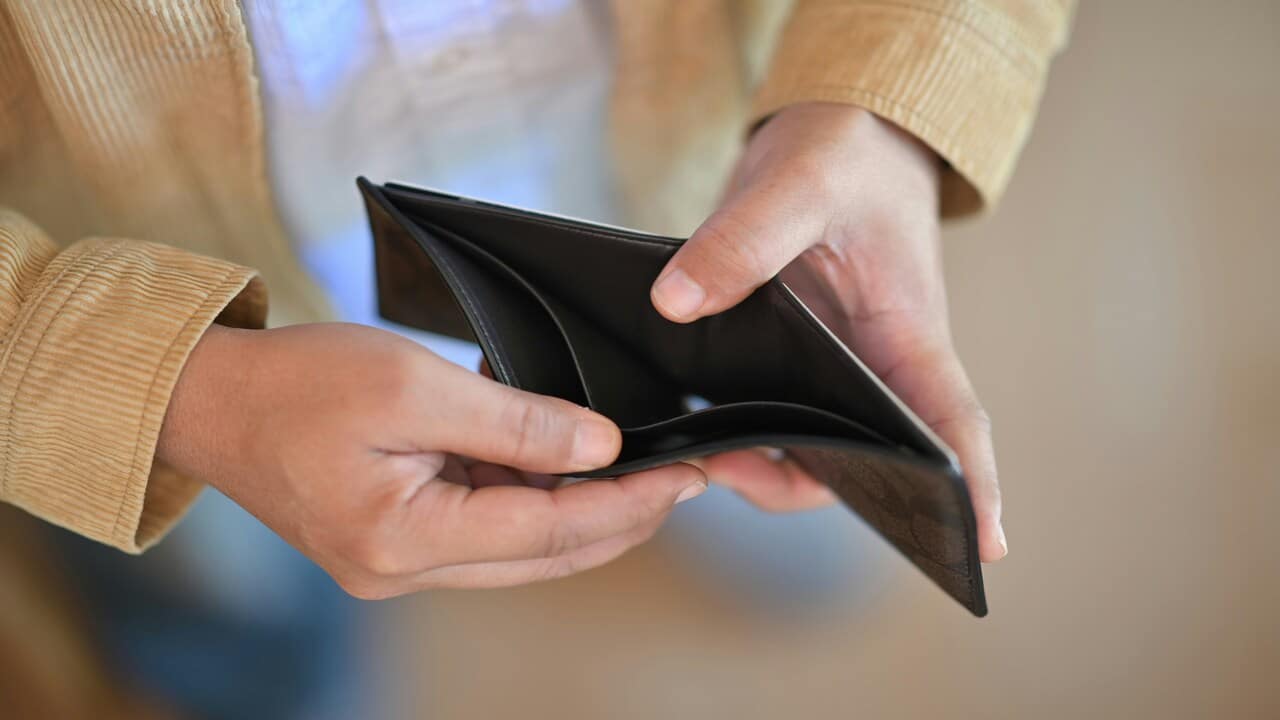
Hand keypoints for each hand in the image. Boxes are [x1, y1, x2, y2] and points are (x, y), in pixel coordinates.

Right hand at [157, 323, 706, 597]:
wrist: (211, 400)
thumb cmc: (296, 384)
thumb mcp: (413, 385)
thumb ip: (514, 422)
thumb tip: (600, 450)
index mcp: (404, 541)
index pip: (550, 532)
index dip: (628, 504)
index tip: (686, 476)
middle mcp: (403, 570)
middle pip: (544, 555)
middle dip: (620, 517)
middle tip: (682, 479)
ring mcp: (397, 563)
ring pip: (520, 547)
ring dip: (577, 509)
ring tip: (638, 468)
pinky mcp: (395, 542)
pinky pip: (484, 527)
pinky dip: (528, 496)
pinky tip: (561, 459)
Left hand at [650, 102, 1005, 561]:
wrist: (836, 128)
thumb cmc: (847, 152)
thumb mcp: (799, 183)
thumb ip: (743, 239)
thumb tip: (677, 304)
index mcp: (907, 333)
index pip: (952, 421)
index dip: (975, 486)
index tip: (986, 547)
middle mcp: (875, 363)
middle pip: (869, 458)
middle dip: (815, 487)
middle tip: (729, 471)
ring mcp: (831, 365)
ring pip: (813, 445)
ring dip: (764, 463)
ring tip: (700, 453)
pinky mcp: (788, 354)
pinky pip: (772, 412)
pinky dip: (739, 429)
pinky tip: (689, 425)